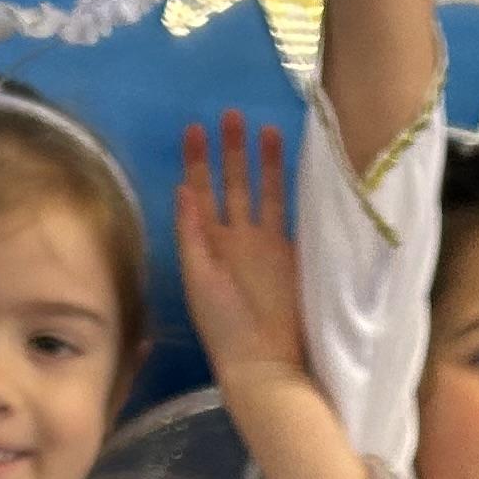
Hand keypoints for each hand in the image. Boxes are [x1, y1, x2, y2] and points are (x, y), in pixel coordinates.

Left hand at [175, 112, 307, 387]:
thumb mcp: (198, 279)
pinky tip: (294, 163)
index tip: (194, 128)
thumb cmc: (225, 327)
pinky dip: (291, 188)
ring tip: (262, 128)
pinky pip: (291, 212)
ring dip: (262, 162)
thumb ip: (192, 234)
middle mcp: (236, 239)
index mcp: (207, 245)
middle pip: (232, 184)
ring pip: (264, 192)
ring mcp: (267, 245)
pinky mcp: (295, 254)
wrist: (266, 364)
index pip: (199, 192)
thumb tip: (184, 188)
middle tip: (230, 113)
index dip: (196, 161)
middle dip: (229, 150)